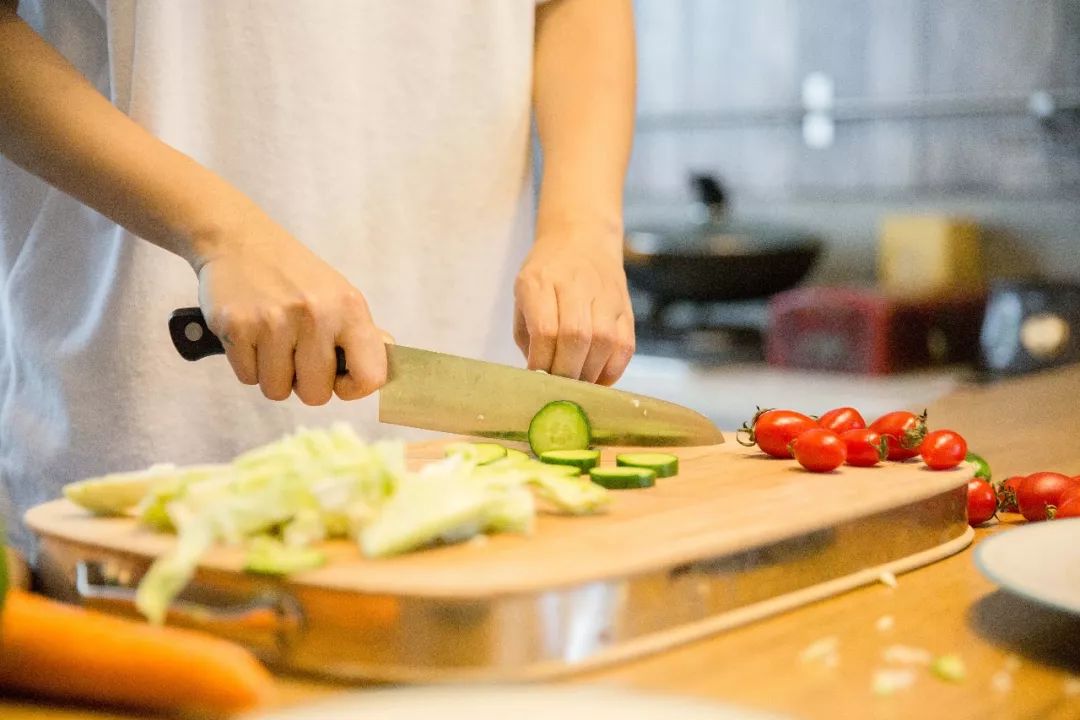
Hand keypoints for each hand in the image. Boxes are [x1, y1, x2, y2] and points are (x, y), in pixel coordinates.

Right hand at [195, 205, 387, 404]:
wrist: (241, 241)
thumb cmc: (298, 276)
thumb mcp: (340, 295)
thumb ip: (364, 335)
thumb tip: (387, 367)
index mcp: (349, 308)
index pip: (369, 377)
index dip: (353, 388)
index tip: (339, 378)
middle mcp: (315, 314)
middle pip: (316, 395)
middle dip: (305, 383)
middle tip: (297, 354)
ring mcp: (273, 321)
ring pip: (277, 390)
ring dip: (274, 375)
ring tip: (273, 343)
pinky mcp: (236, 326)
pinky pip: (247, 377)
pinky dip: (248, 364)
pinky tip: (252, 335)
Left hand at [513, 226, 634, 384]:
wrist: (583, 238)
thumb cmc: (546, 273)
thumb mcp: (523, 295)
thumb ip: (528, 336)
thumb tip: (540, 378)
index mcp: (541, 281)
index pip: (546, 330)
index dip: (541, 362)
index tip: (536, 380)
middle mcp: (577, 285)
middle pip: (577, 337)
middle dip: (566, 372)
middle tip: (557, 389)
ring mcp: (607, 295)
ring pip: (604, 343)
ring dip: (589, 374)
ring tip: (576, 385)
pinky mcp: (626, 308)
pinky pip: (625, 347)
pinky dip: (612, 370)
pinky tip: (597, 378)